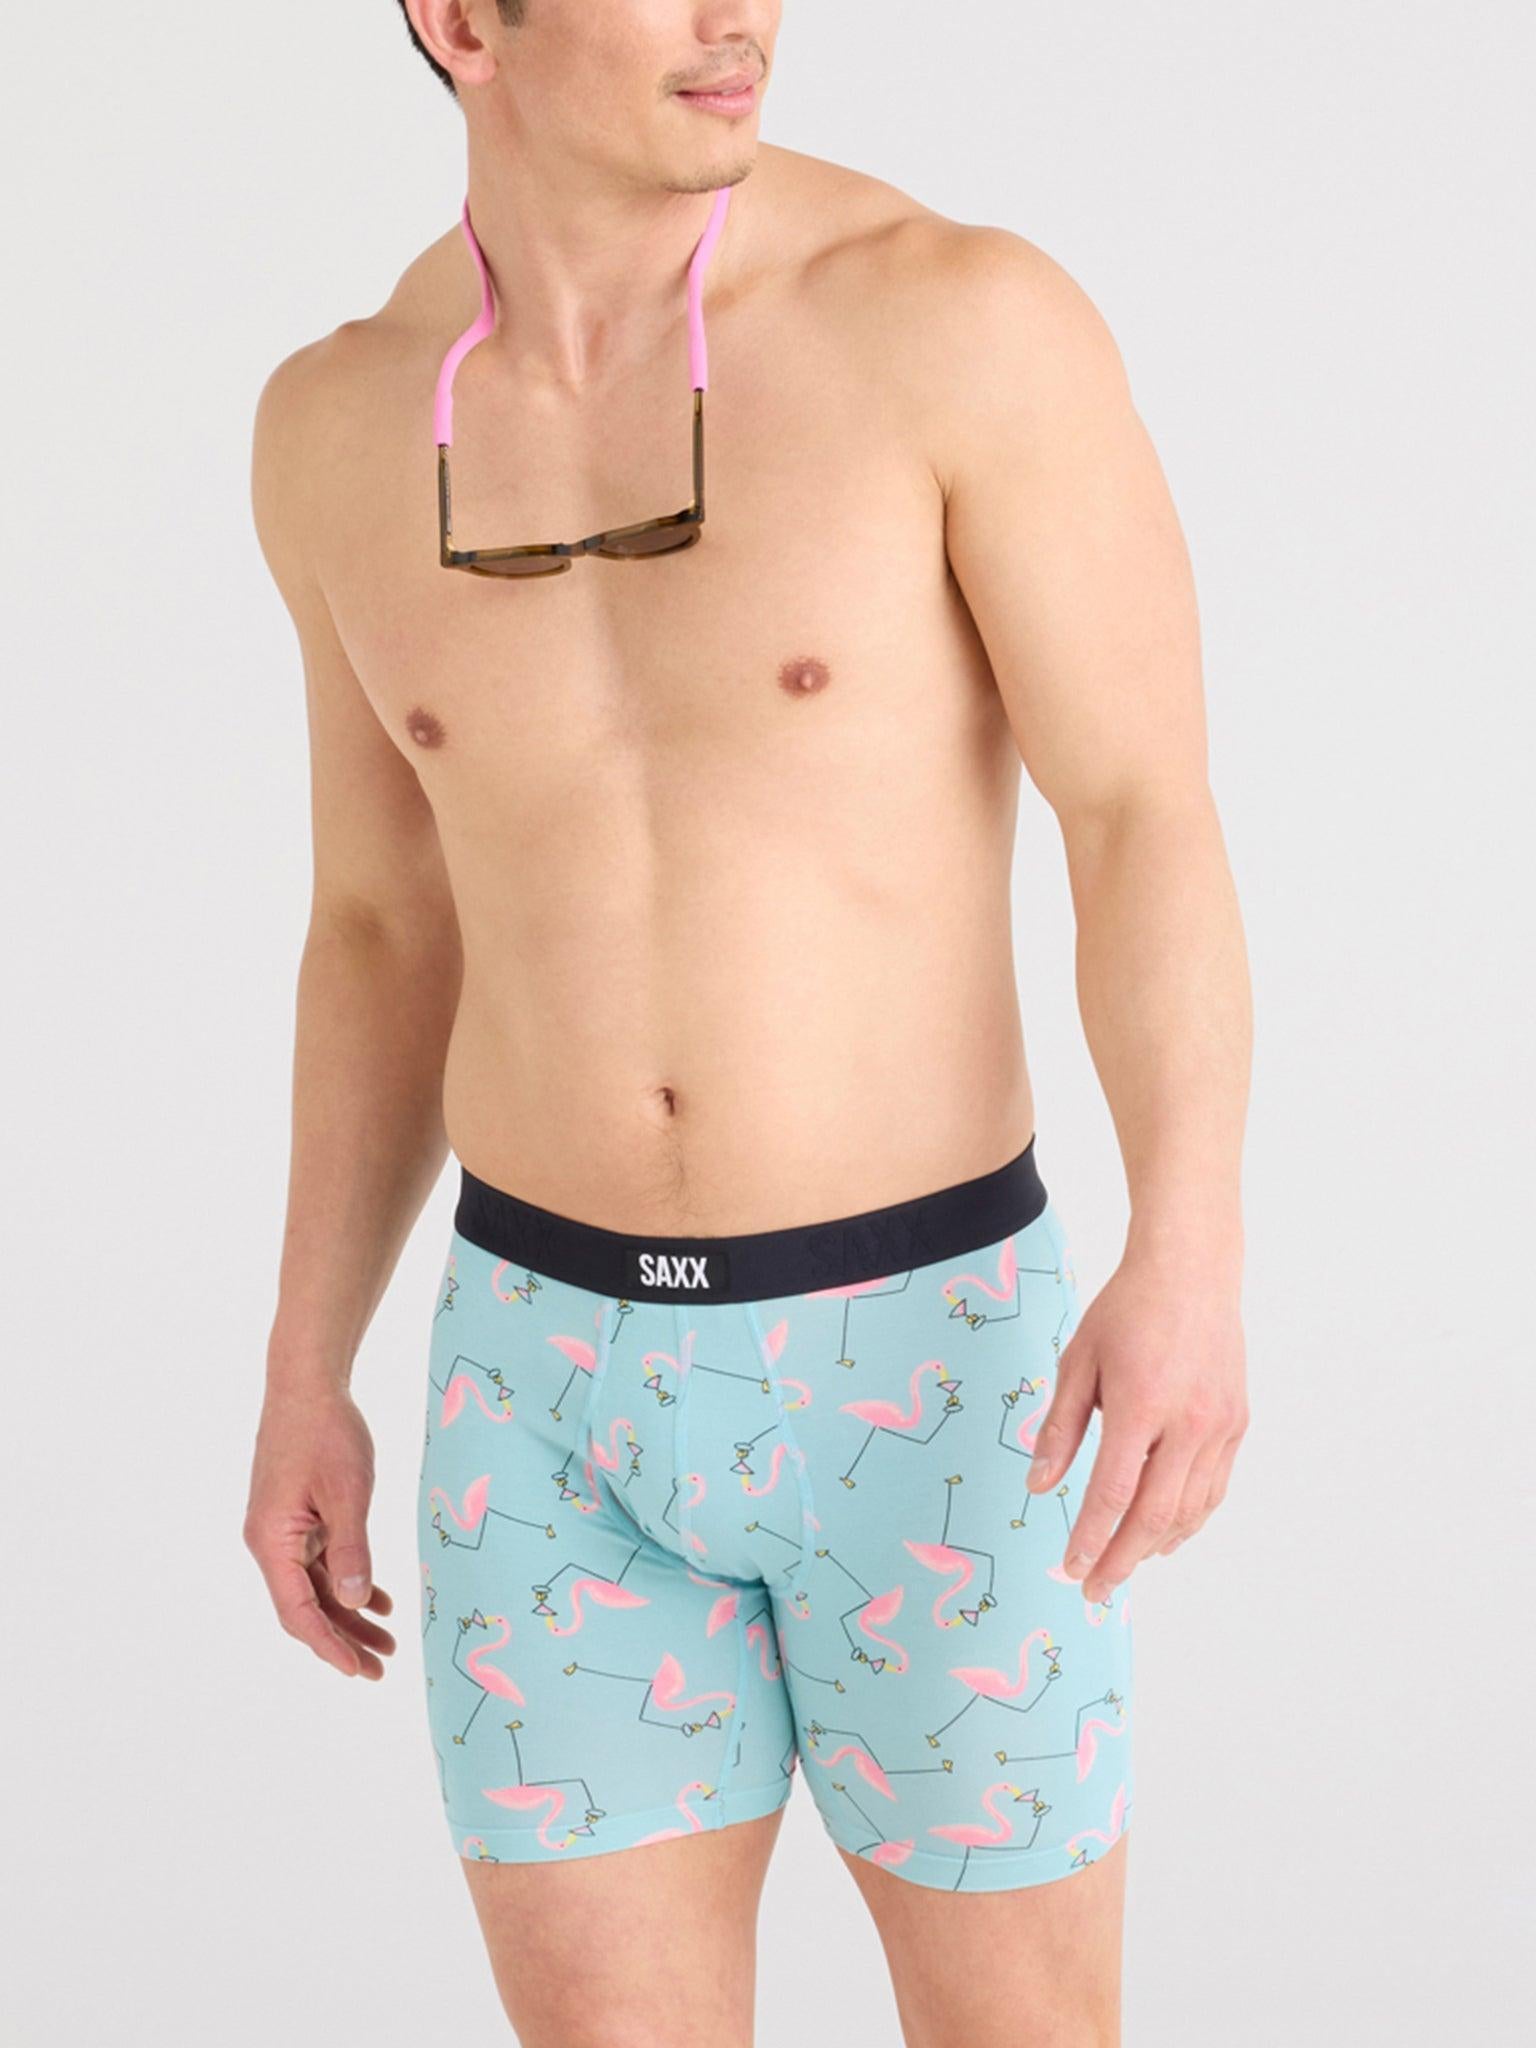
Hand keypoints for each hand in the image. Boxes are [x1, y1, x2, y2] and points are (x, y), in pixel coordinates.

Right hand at [244, 1382, 397, 1677]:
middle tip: (381, 1668)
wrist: (307, 1385)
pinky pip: (320, 1564)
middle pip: (305, 1608)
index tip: (358, 1672)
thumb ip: (351, 1548)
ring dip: (349, 1615)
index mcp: (272, 1542)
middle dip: (342, 1640)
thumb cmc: (326, 1433)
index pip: (298, 1612)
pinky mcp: (297, 1518)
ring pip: (315, 1588)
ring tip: (388, 1642)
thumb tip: (354, 1602)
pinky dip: (347, 1582)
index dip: (329, 1646)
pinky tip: (379, 1599)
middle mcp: (270, 1544)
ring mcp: (282, 1531)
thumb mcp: (347, 1491)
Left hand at [1023, 1252, 1247, 1603]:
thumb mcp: (1078, 1361)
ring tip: (1124, 1566)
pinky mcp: (1237, 1423)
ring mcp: (1220, 1426)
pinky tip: (1166, 1535)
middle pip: (1155, 1516)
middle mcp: (1188, 1422)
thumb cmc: (1126, 1311)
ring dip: (1155, 1546)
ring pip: (1189, 1509)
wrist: (1191, 1272)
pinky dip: (1189, 1519)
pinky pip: (1213, 1488)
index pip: (1113, 1493)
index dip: (1090, 1539)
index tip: (1070, 1569)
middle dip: (1121, 1560)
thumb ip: (1059, 1428)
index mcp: (1142, 1405)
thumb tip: (1038, 1486)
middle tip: (1095, 1590)